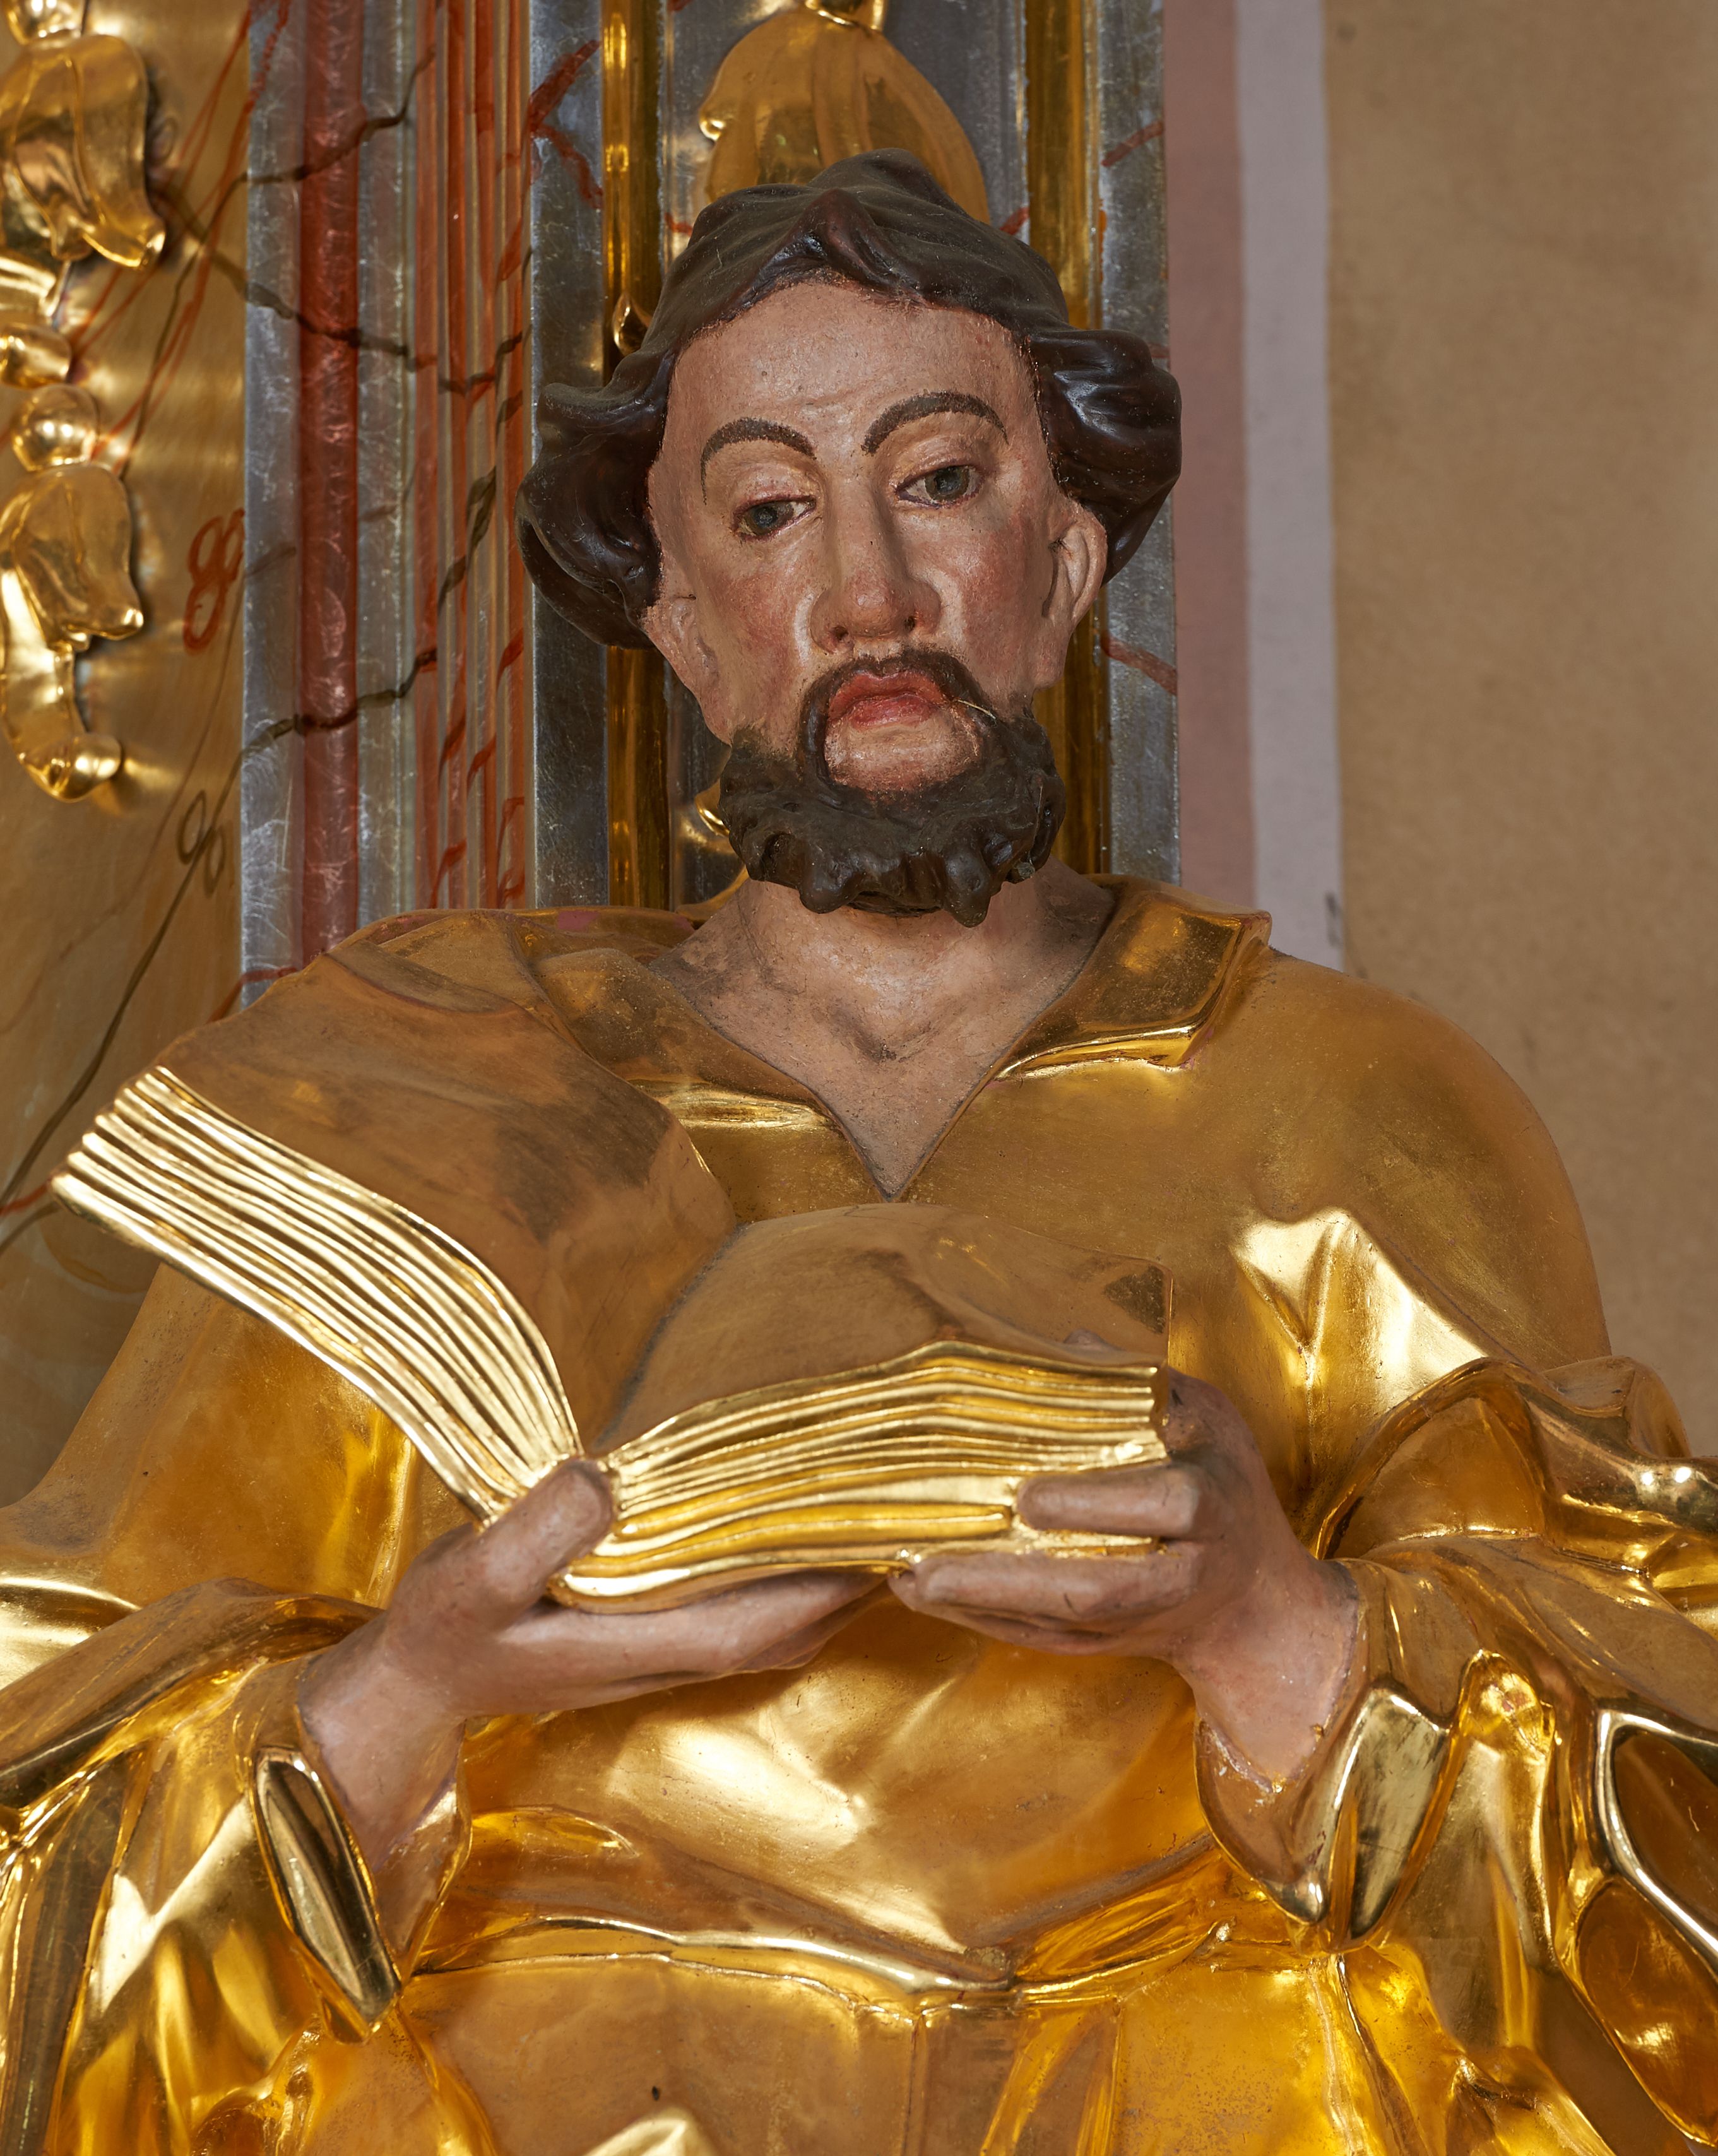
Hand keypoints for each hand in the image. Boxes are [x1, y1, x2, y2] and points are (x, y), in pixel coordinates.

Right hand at [302, 1461, 871, 1874]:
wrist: (418, 1680)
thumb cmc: (444, 1629)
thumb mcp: (472, 1578)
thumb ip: (535, 1535)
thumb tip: (603, 1480)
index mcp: (637, 1647)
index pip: (756, 1623)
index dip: (821, 1588)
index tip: (881, 1541)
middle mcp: (666, 1658)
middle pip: (787, 1629)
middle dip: (850, 1584)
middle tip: (907, 1516)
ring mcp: (663, 1653)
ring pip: (773, 1626)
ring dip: (826, 1585)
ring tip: (872, 1521)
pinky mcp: (652, 1638)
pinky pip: (742, 1613)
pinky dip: (785, 1582)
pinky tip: (794, 1537)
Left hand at [890, 1373, 1356, 1781]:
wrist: (1258, 1610)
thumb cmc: (1228, 1488)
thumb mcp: (1211, 1421)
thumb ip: (1148, 1384)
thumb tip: (1070, 1340)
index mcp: (1212, 1507)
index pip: (1164, 1507)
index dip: (1096, 1502)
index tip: (1027, 1495)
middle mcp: (1179, 1575)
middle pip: (1096, 1590)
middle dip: (1009, 1583)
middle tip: (929, 1563)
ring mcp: (1139, 1622)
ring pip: (1057, 1625)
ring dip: (978, 1606)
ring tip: (906, 1578)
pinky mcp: (1108, 1648)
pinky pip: (1040, 1640)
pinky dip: (980, 1621)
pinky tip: (925, 1593)